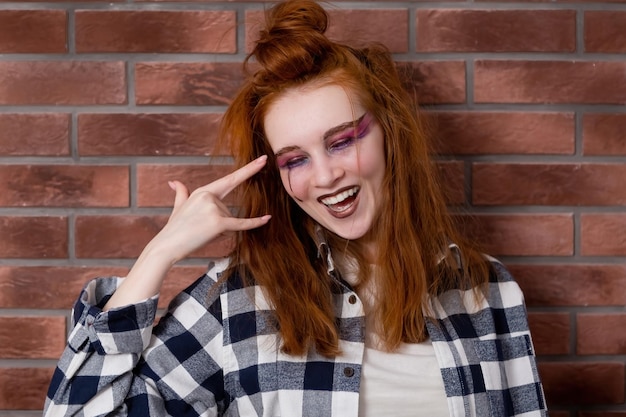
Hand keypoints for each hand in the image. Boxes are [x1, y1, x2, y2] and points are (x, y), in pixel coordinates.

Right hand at [155, 155, 270, 262]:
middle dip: (218, 225)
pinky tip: (267, 218)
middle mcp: (209, 196)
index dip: (249, 169)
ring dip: (219, 232)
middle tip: (199, 229)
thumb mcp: (178, 207)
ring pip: (230, 223)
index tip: (263, 160)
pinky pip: (241, 224)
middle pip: (228, 212)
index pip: (230, 179)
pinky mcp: (219, 223)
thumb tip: (173, 182)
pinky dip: (255, 223)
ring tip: (200, 234)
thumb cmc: (174, 229)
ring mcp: (214, 208)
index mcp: (203, 191)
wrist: (166, 246)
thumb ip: (181, 193)